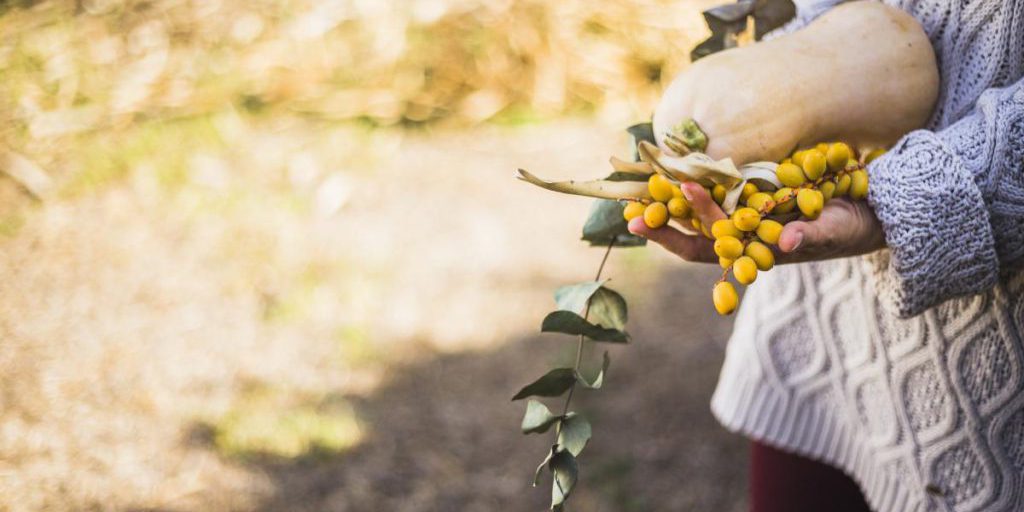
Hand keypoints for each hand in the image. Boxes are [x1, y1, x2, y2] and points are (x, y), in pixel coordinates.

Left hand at [627, 182, 886, 263]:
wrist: (876, 207)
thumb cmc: (857, 225)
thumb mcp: (840, 231)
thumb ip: (814, 236)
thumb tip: (788, 243)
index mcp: (756, 251)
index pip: (703, 249)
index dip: (671, 237)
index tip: (642, 224)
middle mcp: (745, 233)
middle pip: (692, 225)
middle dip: (661, 213)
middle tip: (630, 199)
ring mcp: (750, 211)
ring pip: (701, 204)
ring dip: (671, 193)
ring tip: (639, 175)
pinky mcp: (758, 188)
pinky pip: (720, 181)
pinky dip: (696, 172)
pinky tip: (674, 158)